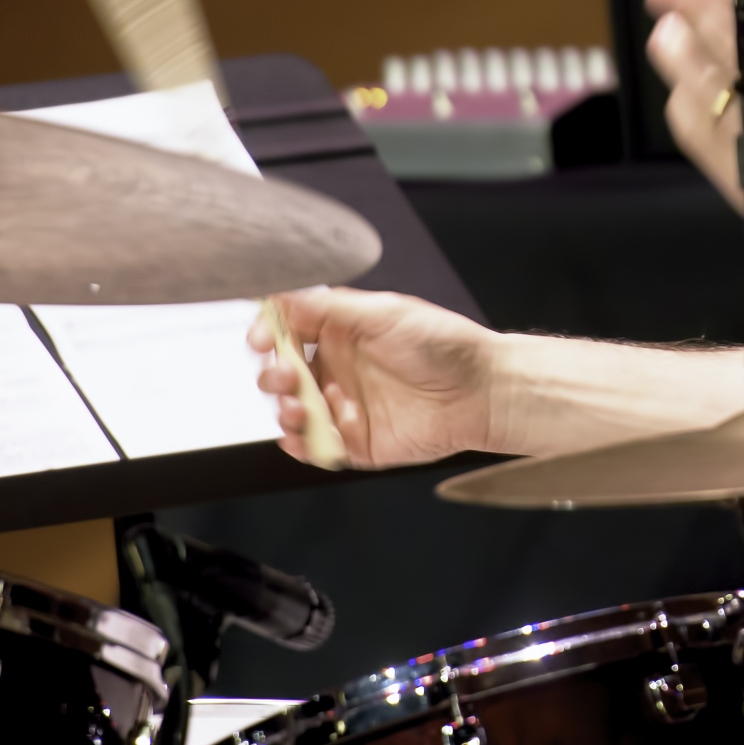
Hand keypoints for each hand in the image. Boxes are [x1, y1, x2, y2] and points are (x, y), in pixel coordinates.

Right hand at [249, 287, 498, 467]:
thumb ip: (329, 308)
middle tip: (282, 376)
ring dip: (286, 411)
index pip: (289, 331)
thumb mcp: (384, 313)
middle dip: (273, 375)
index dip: (268, 334)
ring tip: (299, 408)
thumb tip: (283, 297)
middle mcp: (340, 368)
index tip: (261, 340)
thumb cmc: (443, 344)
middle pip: (284, 374)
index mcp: (342, 333)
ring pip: (295, 412)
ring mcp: (345, 406)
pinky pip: (317, 447)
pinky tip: (304, 437)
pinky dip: (303, 445)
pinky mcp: (356, 442)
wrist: (481, 391)